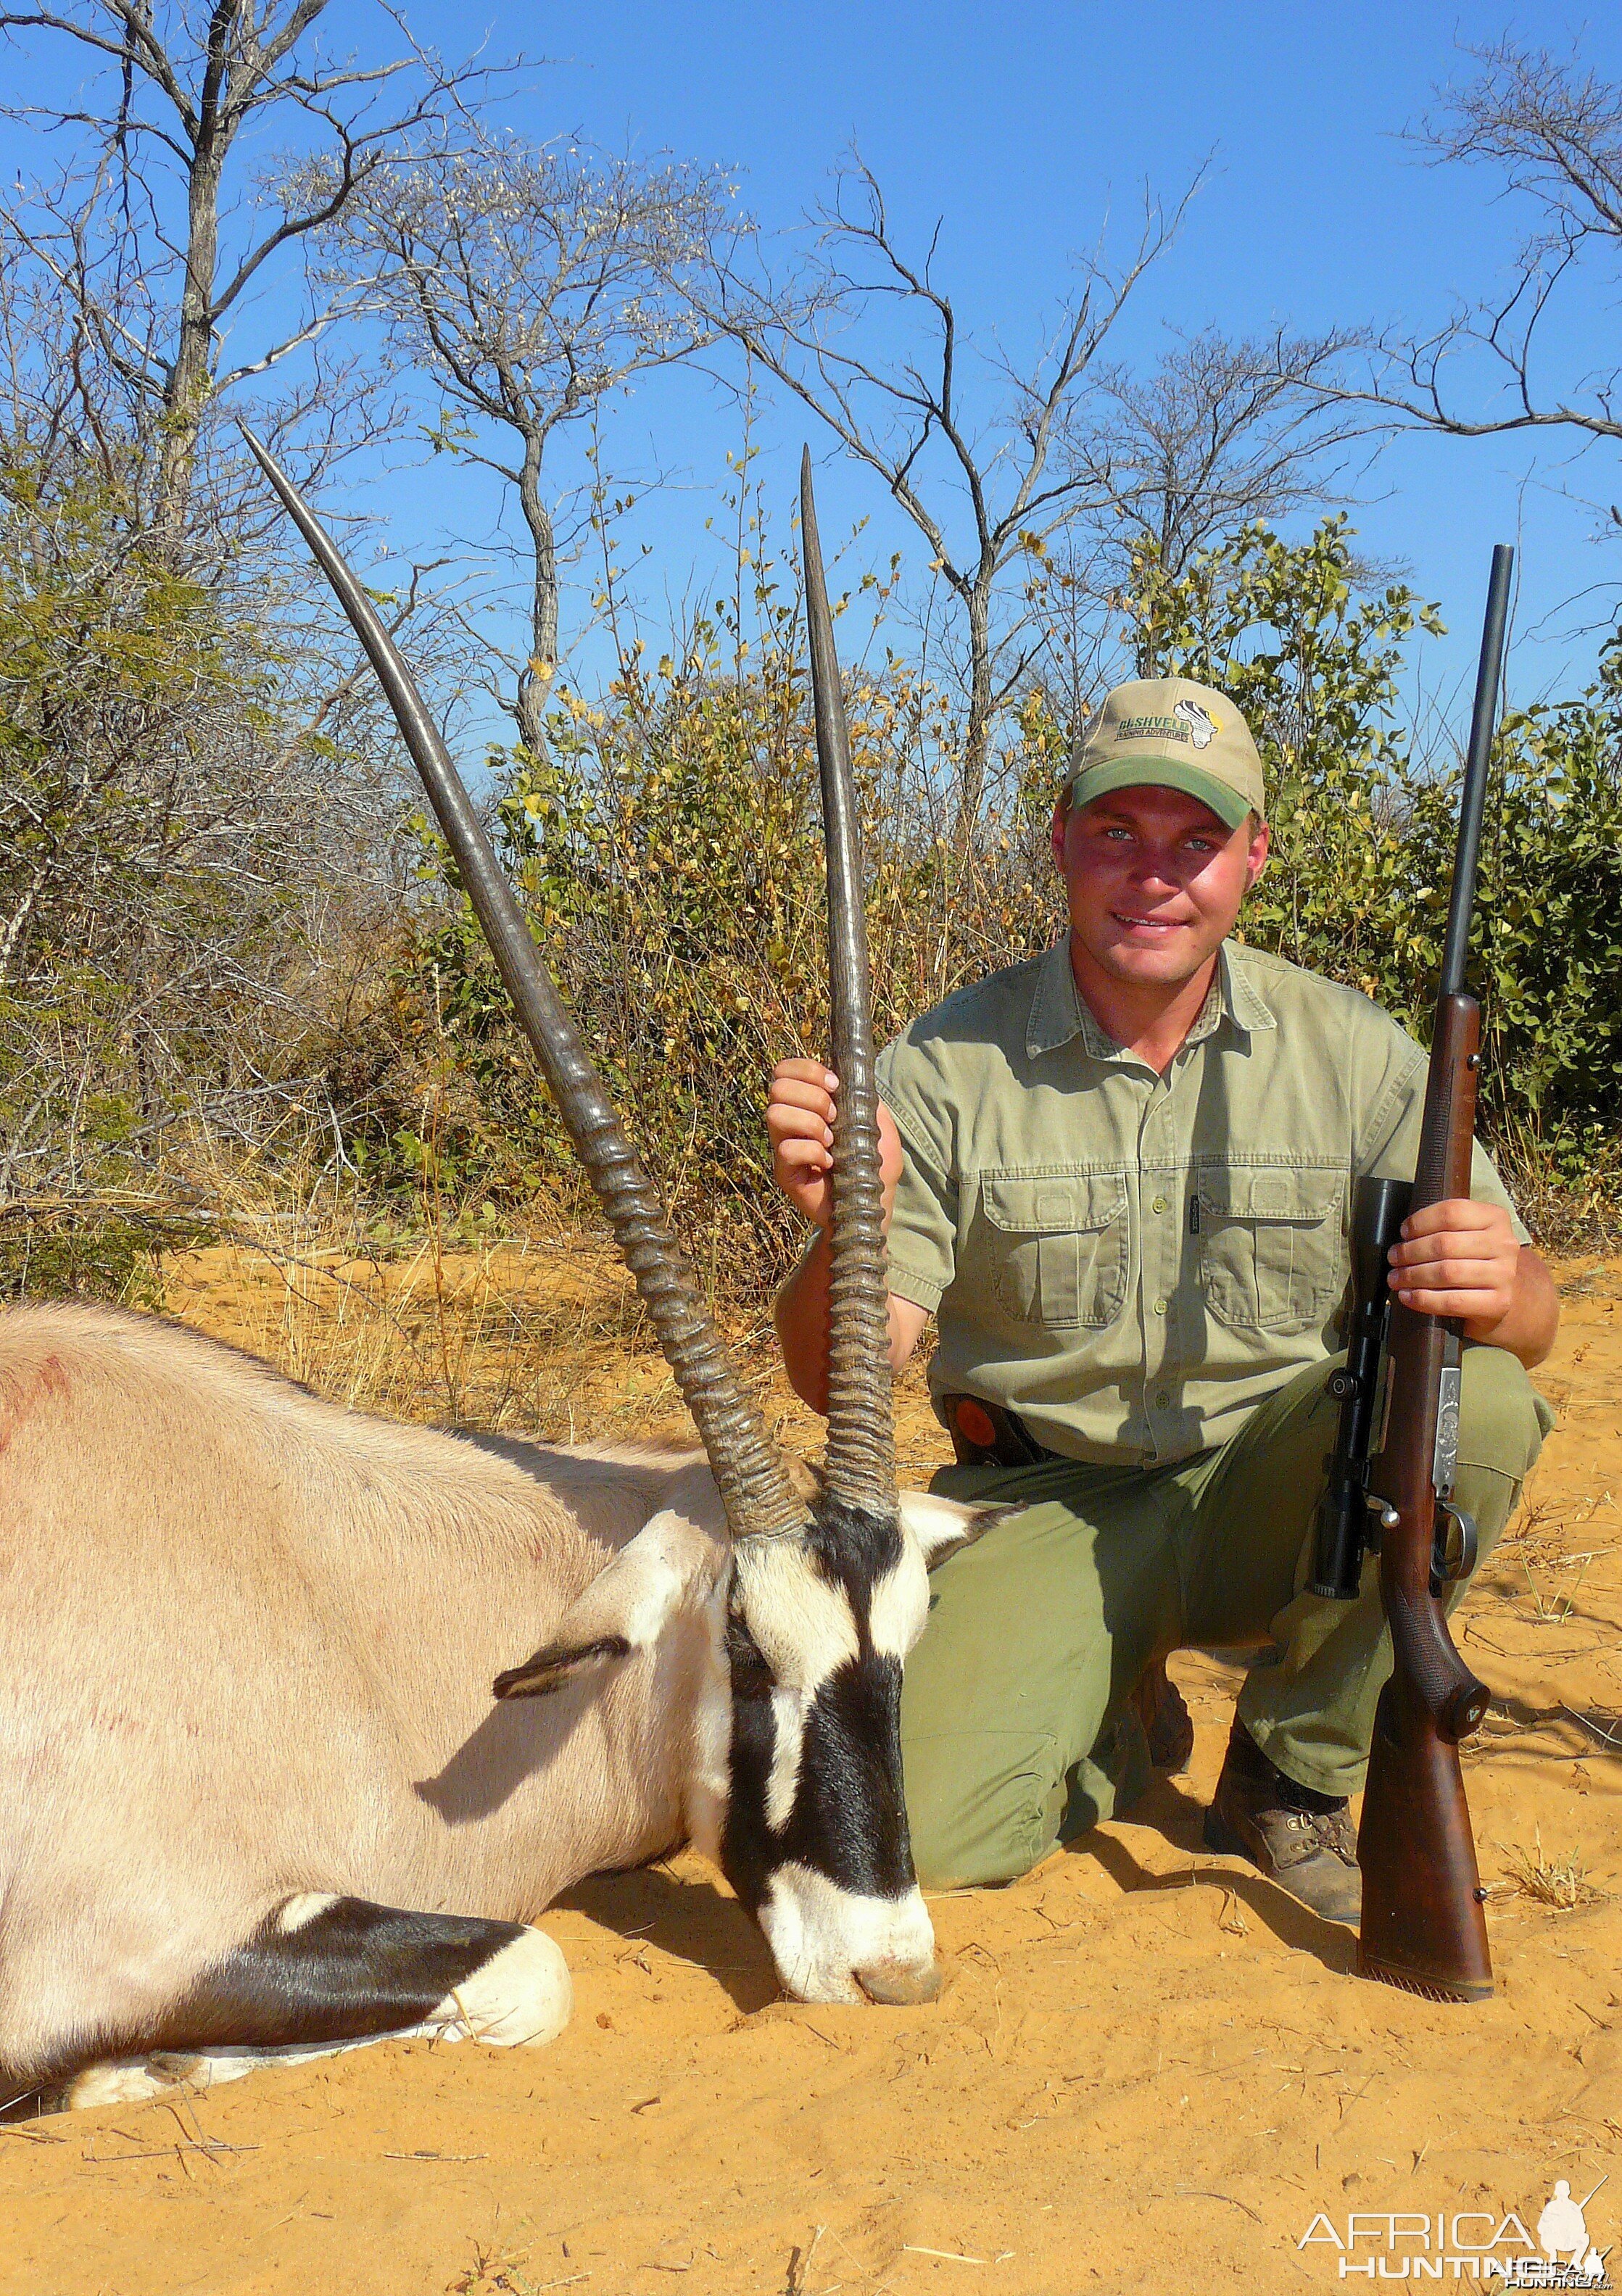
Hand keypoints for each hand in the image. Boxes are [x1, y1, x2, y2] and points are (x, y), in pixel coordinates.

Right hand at [766, 1057, 903, 1231]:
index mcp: (807, 1104)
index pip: (785, 1070)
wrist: (870, 1206)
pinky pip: (786, 1149)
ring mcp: (784, 1146)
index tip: (835, 1086)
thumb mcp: (878, 1124)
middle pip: (778, 1087)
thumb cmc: (874, 1166)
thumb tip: (854, 1077)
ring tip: (831, 1141)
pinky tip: (829, 1163)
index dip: (807, 1070)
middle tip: (835, 1117)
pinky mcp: (785, 1172)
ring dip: (811, 1123)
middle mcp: (790, 1121)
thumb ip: (864, 1098)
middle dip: (814, 1097)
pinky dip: (813, 1152)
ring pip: (776, 1114)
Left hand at [1387, 1199, 1521, 1337]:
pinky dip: (1423, 1299)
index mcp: (1495, 1218)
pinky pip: (1452, 1301)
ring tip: (1396, 1278)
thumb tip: (1405, 1235)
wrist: (1516, 1298)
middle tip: (1394, 1258)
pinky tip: (1408, 1297)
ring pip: (1446, 1272)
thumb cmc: (1481, 1262)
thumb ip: (1447, 1228)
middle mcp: (1503, 1244)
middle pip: (1445, 1243)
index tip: (1404, 1232)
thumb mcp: (1473, 1235)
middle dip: (1410, 1252)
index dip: (1420, 1221)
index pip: (1451, 1212)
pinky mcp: (1498, 1303)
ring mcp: (1504, 1274)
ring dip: (1412, 1276)